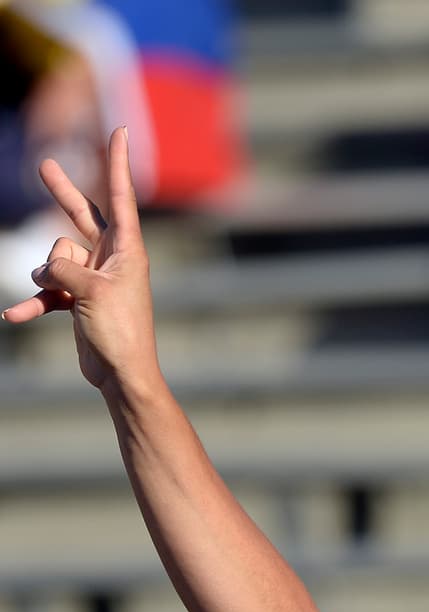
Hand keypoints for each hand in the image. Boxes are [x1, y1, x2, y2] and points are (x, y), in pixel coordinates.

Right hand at [2, 127, 158, 394]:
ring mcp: (93, 278)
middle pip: (80, 216)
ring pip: (54, 259)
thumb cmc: (120, 332)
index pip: (120, 197)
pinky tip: (12, 317)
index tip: (122, 131)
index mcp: (127, 250)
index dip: (117, 163)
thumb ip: (63, 269)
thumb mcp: (90, 292)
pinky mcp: (78, 300)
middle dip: (60, 194)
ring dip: (49, 279)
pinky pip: (48, 292)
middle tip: (42, 164)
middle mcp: (111, 259)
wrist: (122, 375)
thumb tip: (44, 271)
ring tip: (62, 299)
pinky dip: (34, 304)